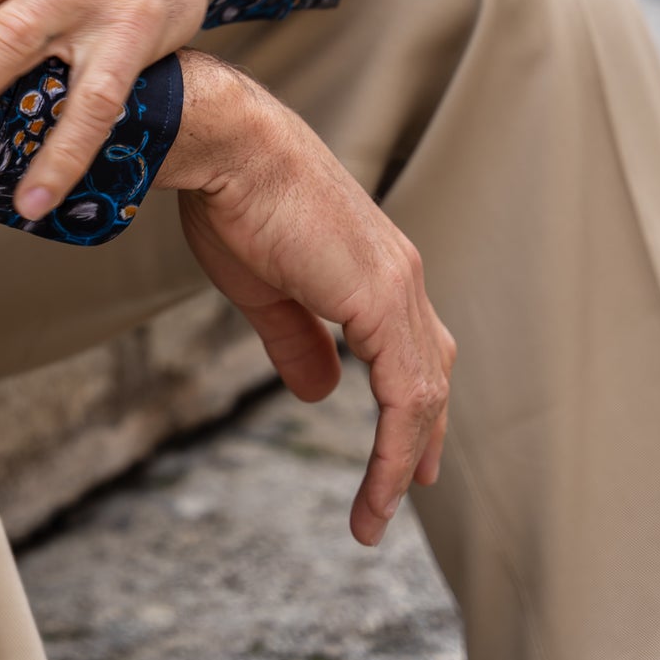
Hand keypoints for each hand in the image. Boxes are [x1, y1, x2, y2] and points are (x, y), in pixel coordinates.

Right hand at [159, 50, 455, 546]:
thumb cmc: (233, 198)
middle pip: (431, 369)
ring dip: (404, 457)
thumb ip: (297, 340)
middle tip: (413, 485)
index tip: (407, 450)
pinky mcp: (382, 298)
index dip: (413, 401)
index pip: (412, 344)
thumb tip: (321, 393)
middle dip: (424, 434)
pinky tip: (380, 489)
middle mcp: (398, 272)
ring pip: (423, 392)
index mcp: (373, 263)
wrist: (228, 146)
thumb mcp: (264, 286)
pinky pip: (405, 396)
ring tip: (379, 513)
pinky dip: (395, 450)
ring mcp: (397, 284)